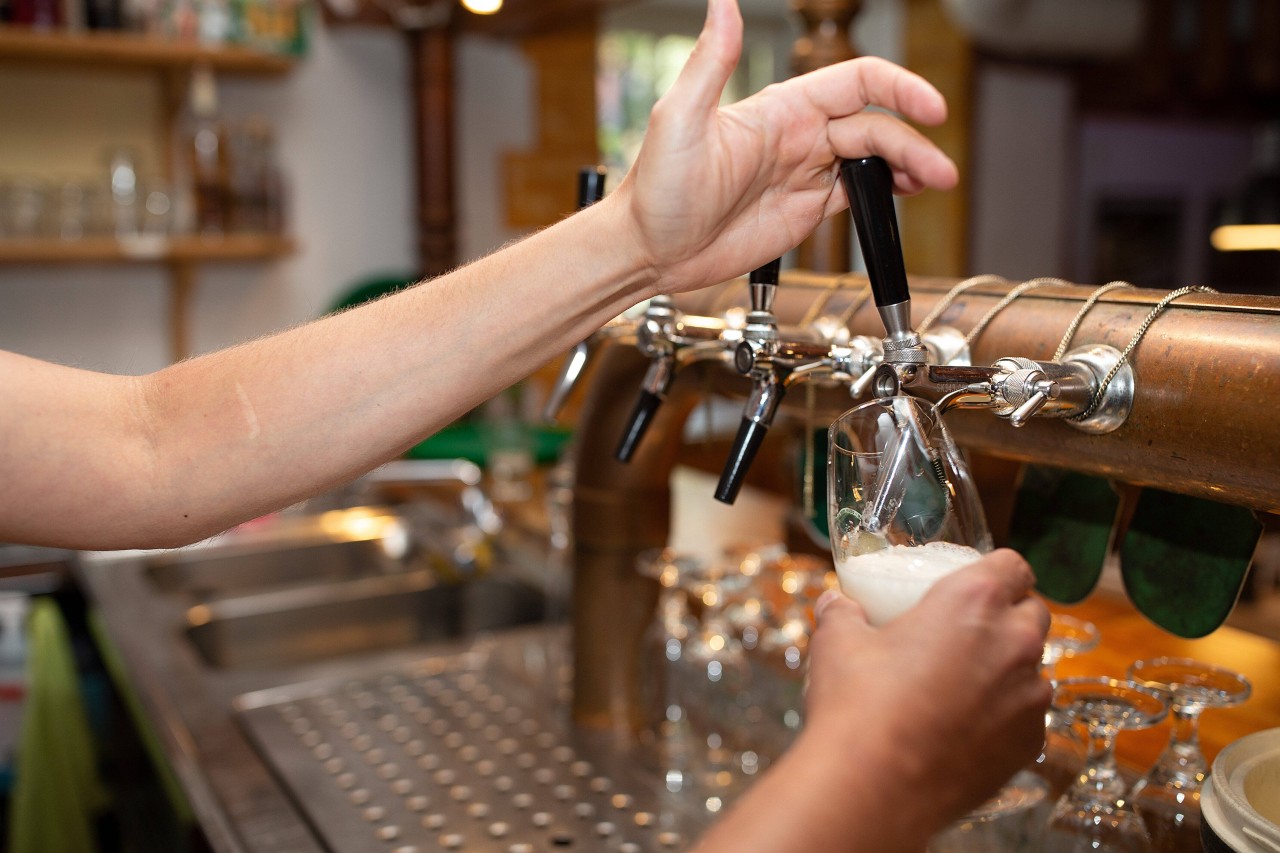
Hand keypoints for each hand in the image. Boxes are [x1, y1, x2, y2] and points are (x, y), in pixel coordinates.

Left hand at [613, 0, 958, 294]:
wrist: (647, 250)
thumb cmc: (653, 188)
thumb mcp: (678, 119)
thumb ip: (710, 61)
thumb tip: (723, 3)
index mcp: (778, 109)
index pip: (854, 82)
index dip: (898, 88)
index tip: (929, 107)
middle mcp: (797, 136)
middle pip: (874, 126)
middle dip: (912, 142)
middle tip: (938, 170)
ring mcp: (803, 173)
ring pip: (872, 160)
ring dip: (907, 167)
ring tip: (934, 183)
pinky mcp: (804, 210)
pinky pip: (856, 194)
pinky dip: (886, 194)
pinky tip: (902, 198)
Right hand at [806, 549, 1050, 830]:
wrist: (874, 787)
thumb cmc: (858, 703)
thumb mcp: (838, 642)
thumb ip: (842, 613)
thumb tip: (836, 604)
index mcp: (974, 601)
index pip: (1014, 566)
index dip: (997, 571)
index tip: (977, 582)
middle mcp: (1015, 642)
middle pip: (1033, 613)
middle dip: (1008, 617)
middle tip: (965, 632)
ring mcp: (1030, 697)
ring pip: (1034, 669)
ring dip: (1007, 669)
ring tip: (962, 686)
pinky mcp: (1029, 745)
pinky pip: (1027, 717)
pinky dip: (1004, 716)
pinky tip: (964, 727)